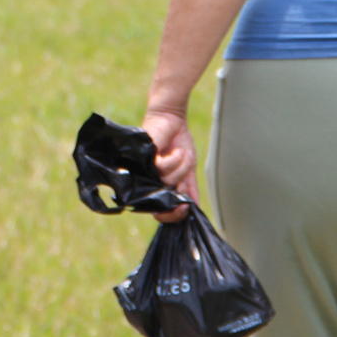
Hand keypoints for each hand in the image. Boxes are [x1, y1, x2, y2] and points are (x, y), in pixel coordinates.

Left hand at [142, 106, 197, 222]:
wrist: (173, 120)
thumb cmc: (178, 144)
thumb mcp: (188, 171)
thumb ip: (189, 189)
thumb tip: (193, 209)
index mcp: (160, 187)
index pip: (161, 213)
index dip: (172, 216)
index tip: (185, 208)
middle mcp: (150, 182)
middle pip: (162, 202)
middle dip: (177, 197)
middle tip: (183, 188)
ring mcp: (145, 171)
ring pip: (167, 182)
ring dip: (180, 168)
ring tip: (179, 153)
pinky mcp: (144, 158)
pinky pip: (162, 168)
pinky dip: (174, 159)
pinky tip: (173, 150)